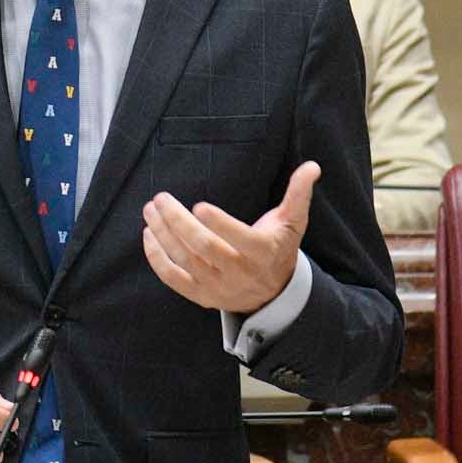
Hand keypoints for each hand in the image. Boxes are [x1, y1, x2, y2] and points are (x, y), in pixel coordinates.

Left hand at [142, 160, 318, 313]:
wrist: (272, 293)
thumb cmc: (278, 247)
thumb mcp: (293, 222)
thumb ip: (298, 194)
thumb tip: (312, 166)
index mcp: (262, 252)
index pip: (239, 239)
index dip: (219, 223)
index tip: (199, 205)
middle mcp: (239, 273)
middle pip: (203, 248)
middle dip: (178, 222)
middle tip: (161, 199)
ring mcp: (218, 287)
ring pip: (184, 261)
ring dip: (163, 235)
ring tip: (150, 211)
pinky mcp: (201, 296)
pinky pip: (173, 279)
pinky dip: (157, 259)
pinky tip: (149, 235)